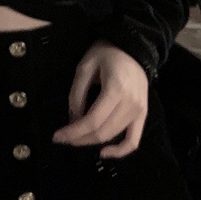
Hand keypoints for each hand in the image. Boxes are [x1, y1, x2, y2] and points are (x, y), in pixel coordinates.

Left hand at [51, 41, 148, 159]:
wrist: (132, 47)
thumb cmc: (106, 53)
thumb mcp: (85, 68)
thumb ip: (77, 95)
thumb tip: (73, 121)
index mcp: (116, 90)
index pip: (92, 121)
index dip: (73, 132)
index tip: (57, 136)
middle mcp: (130, 104)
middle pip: (102, 132)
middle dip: (79, 139)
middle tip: (63, 138)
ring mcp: (139, 111)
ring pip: (113, 136)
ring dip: (92, 142)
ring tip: (76, 139)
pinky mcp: (143, 114)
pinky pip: (134, 140)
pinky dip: (120, 150)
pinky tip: (103, 153)